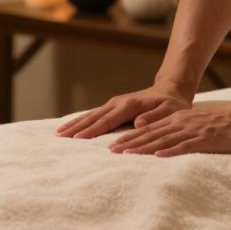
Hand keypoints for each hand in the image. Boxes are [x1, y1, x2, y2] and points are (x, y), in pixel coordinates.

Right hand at [55, 84, 192, 138]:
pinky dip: (80, 121)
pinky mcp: (112, 107)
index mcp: (130, 105)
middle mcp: (118, 103)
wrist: (169, 91)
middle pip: (93, 117)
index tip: (78, 138)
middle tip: (60, 137)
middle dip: (76, 127)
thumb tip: (138, 123)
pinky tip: (70, 127)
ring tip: (58, 133)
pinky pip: (93, 115)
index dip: (93, 130)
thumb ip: (156, 117)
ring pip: (90, 115)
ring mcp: (113, 104)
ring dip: (74, 124)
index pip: (108, 120)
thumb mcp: (171, 111)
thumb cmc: (172, 105)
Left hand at [108, 103, 230, 156]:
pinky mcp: (205, 139)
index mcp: (177, 121)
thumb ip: (177, 133)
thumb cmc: (220, 125)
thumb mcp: (193, 126)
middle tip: (111, 151)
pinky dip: (171, 151)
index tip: (113, 146)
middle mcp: (180, 124)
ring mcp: (192, 131)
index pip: (148, 130)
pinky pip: (186, 146)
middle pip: (151, 135)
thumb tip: (158, 145)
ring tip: (127, 154)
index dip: (130, 138)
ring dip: (144, 147)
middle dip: (130, 143)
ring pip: (163, 139)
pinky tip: (159, 156)